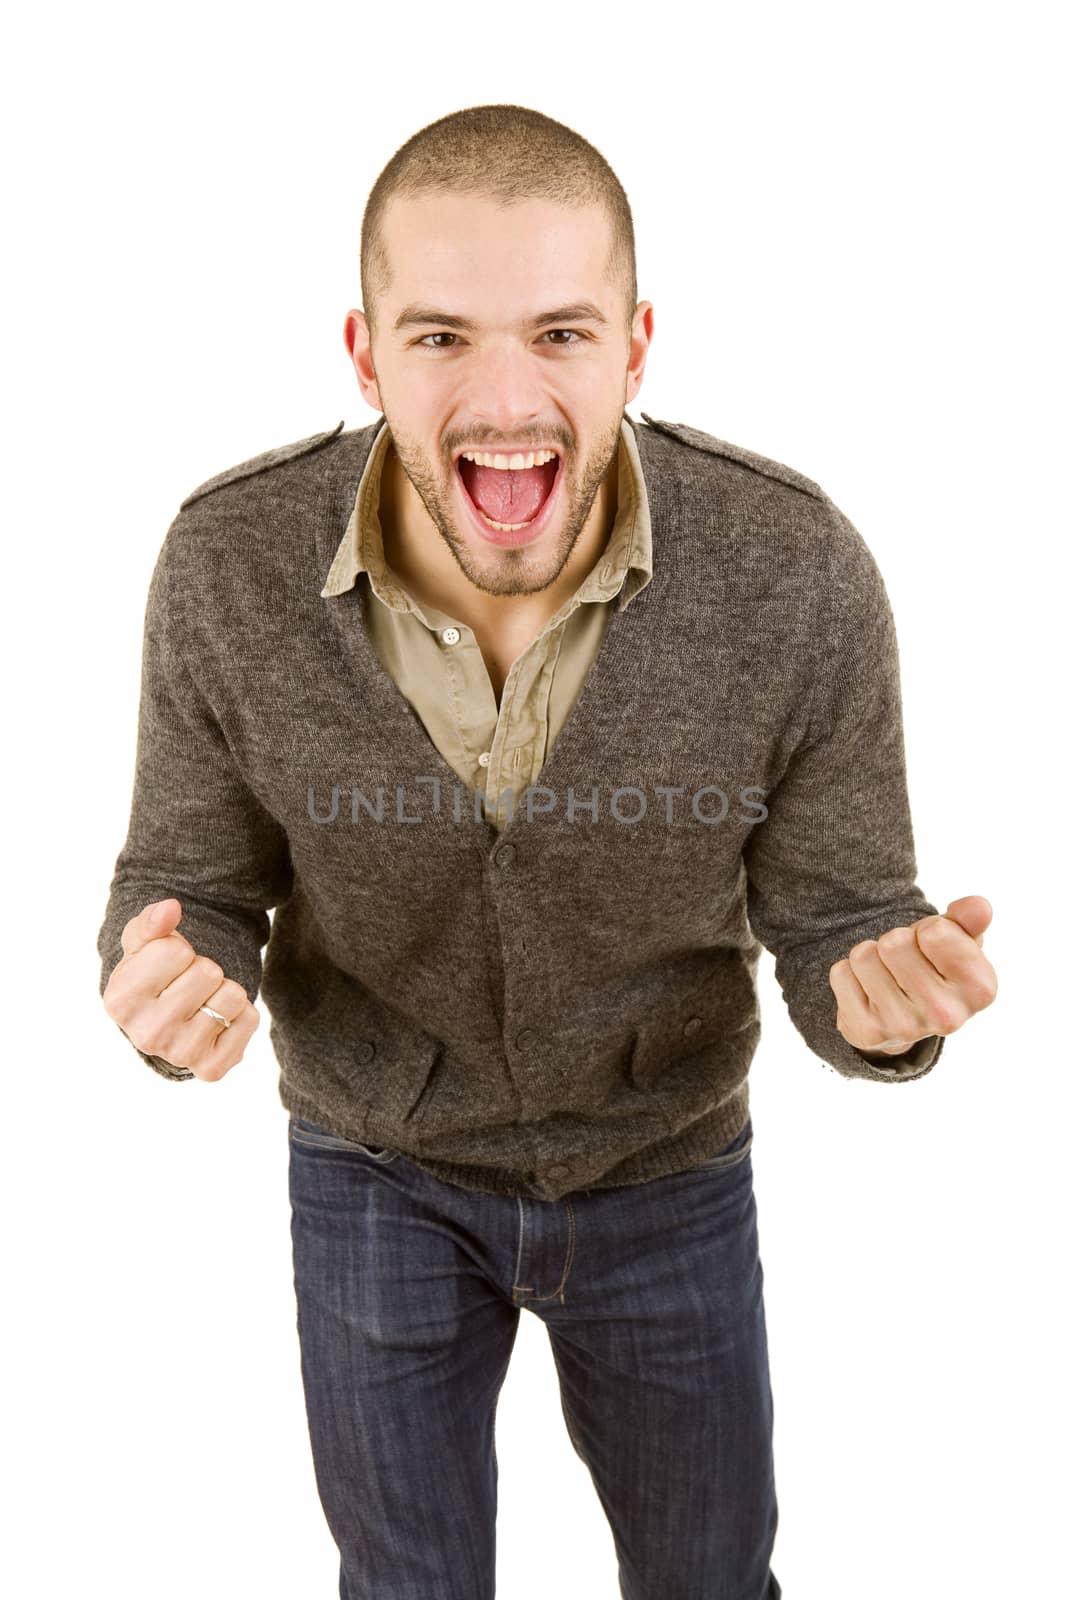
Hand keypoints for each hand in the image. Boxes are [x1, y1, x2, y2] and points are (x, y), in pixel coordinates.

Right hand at [103, 897, 260, 1079]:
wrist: (167, 1020)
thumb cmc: (153, 973)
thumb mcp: (143, 944)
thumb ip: (152, 921)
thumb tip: (170, 908)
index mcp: (120, 1001)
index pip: (174, 951)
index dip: (178, 950)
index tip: (168, 966)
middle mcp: (146, 1035)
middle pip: (207, 972)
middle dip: (203, 969)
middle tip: (187, 984)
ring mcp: (180, 1055)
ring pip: (232, 996)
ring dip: (223, 990)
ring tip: (202, 1001)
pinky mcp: (212, 1068)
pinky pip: (250, 1020)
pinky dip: (241, 1013)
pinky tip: (217, 1020)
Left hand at [828, 894, 996, 1056]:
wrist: (901, 1011)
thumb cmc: (933, 964)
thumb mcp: (957, 939)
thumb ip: (969, 919)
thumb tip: (980, 907)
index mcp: (980, 989)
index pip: (936, 932)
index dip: (928, 928)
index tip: (931, 947)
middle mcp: (948, 1016)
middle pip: (895, 942)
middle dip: (896, 940)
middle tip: (905, 962)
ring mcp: (906, 1029)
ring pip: (864, 956)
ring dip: (870, 956)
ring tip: (887, 975)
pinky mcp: (867, 1032)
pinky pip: (841, 974)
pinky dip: (849, 974)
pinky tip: (868, 991)